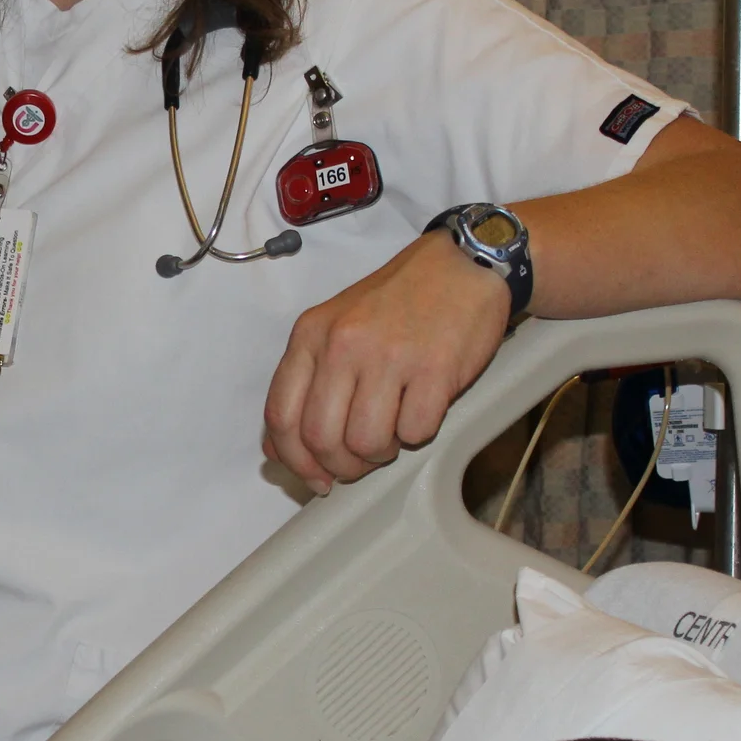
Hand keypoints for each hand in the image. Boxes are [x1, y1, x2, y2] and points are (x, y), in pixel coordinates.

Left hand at [263, 235, 512, 493]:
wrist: (461, 263)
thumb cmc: (397, 302)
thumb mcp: (335, 328)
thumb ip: (305, 381)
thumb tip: (279, 448)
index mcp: (310, 335)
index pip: (282, 416)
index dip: (295, 460)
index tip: (314, 476)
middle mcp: (343, 344)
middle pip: (321, 438)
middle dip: (340, 466)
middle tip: (359, 462)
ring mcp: (389, 356)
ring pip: (365, 442)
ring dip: (380, 455)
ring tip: (393, 435)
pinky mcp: (435, 368)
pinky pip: (415, 431)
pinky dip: (418, 435)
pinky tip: (421, 412)